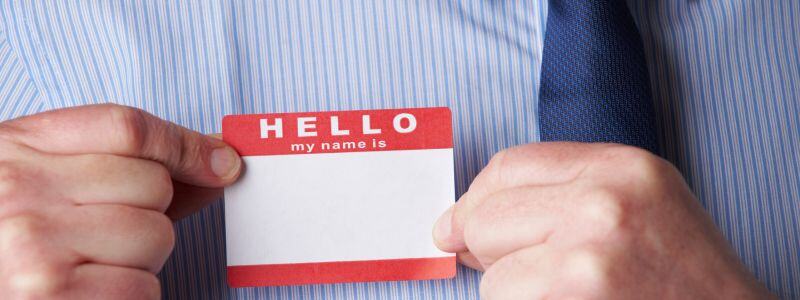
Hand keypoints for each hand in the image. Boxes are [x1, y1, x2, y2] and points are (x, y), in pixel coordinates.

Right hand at [0, 104, 240, 298]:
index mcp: (18, 149)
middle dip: (149, 213)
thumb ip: (124, 166)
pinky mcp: (50, 296)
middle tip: (101, 234)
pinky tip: (88, 293)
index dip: (185, 145)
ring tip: (90, 265)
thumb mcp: (47, 180)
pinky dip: (130, 296)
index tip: (220, 164)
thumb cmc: (13, 235)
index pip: (127, 128)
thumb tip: (218, 166)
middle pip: (154, 185)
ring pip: (157, 237)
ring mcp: (36, 246)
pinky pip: (142, 288)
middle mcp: (24, 191)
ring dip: (141, 259)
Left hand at [433, 143, 771, 298]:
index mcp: (620, 166)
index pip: (509, 165)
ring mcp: (588, 248)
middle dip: (485, 249)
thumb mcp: (638, 207)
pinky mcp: (573, 290)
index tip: (459, 226)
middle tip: (518, 274)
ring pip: (490, 268)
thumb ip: (560, 197)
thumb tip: (458, 222)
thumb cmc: (682, 278)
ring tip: (563, 295)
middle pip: (485, 213)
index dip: (477, 199)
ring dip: (510, 292)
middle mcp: (604, 198)